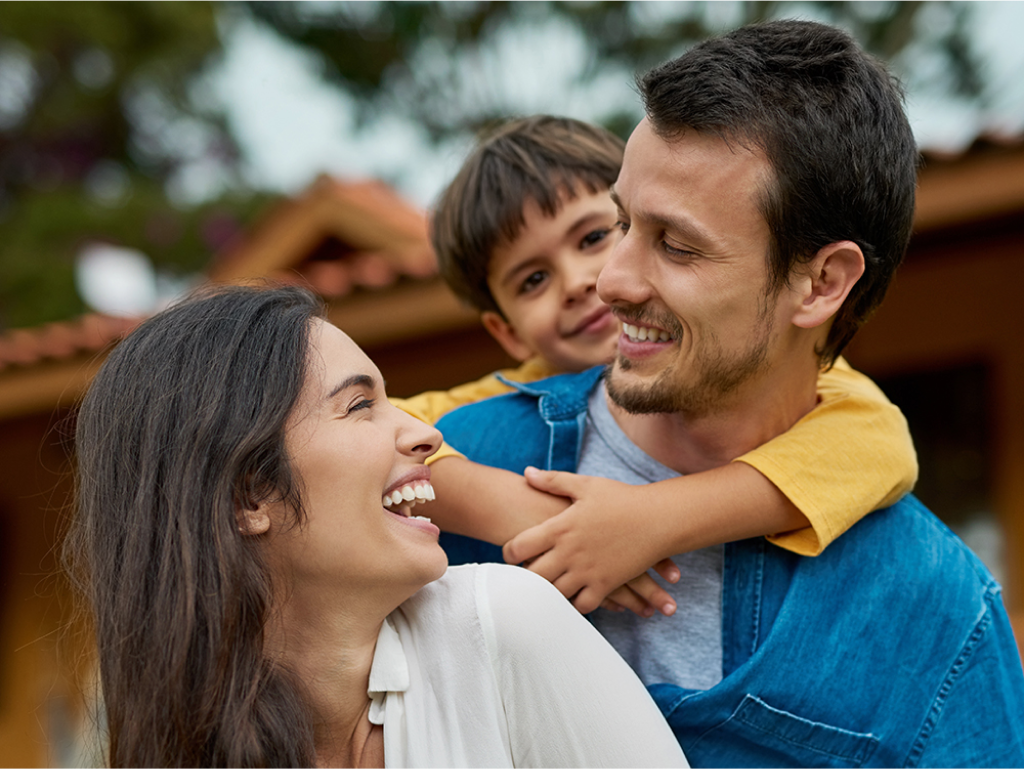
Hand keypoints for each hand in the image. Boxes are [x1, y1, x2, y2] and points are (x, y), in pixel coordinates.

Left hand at [502, 468, 678, 615]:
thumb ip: (553, 481)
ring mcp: (587, 571)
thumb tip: (526, 472)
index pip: (519, 547)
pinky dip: (575, 604)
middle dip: (523, 580)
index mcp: (560, 527)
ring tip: (543, 592)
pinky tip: (572, 598)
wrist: (660, 517)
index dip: (509, 553)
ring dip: (547, 594)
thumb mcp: (586, 485)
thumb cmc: (622, 498)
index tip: (510, 554)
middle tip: (520, 579)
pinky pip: (582, 605)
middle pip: (532, 577)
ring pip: (554, 594)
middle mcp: (569, 552)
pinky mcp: (606, 584)